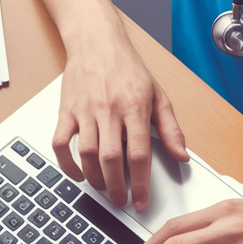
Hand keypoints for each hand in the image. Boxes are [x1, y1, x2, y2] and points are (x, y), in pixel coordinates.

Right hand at [52, 29, 187, 210]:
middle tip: (121, 200)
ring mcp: (84, 111)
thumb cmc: (127, 69)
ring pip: (86, 153)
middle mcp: (109, 110)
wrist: (96, 41)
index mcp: (134, 107)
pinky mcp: (66, 111)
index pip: (139, 154)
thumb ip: (171, 129)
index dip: (141, 183)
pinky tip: (78, 174)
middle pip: (111, 158)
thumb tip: (182, 156)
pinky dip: (66, 164)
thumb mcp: (158, 95)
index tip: (141, 202)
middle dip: (116, 187)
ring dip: (94, 178)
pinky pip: (60, 143)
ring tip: (103, 187)